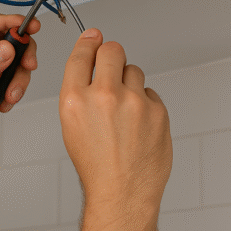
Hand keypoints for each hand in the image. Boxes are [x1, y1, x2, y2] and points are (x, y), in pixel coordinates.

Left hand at [0, 14, 39, 146]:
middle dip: (20, 51)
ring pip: (13, 56)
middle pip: (3, 36)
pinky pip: (14, 73)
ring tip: (11, 94)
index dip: (7, 21)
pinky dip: (15, 86)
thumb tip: (6, 48)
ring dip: (18, 76)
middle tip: (28, 63)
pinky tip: (4, 100)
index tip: (26, 25)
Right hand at [59, 28, 172, 209]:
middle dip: (111, 55)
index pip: (81, 55)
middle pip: (112, 50)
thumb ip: (80, 92)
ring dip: (129, 83)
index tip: (93, 38)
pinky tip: (137, 124)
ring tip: (124, 110)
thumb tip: (91, 63)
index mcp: (75, 100)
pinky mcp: (157, 110)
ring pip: (134, 71)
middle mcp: (104, 96)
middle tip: (111, 65)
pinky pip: (151, 93)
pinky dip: (145, 104)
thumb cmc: (96, 165)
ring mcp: (134, 102)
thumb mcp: (72, 126)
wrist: (122, 192)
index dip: (88, 42)